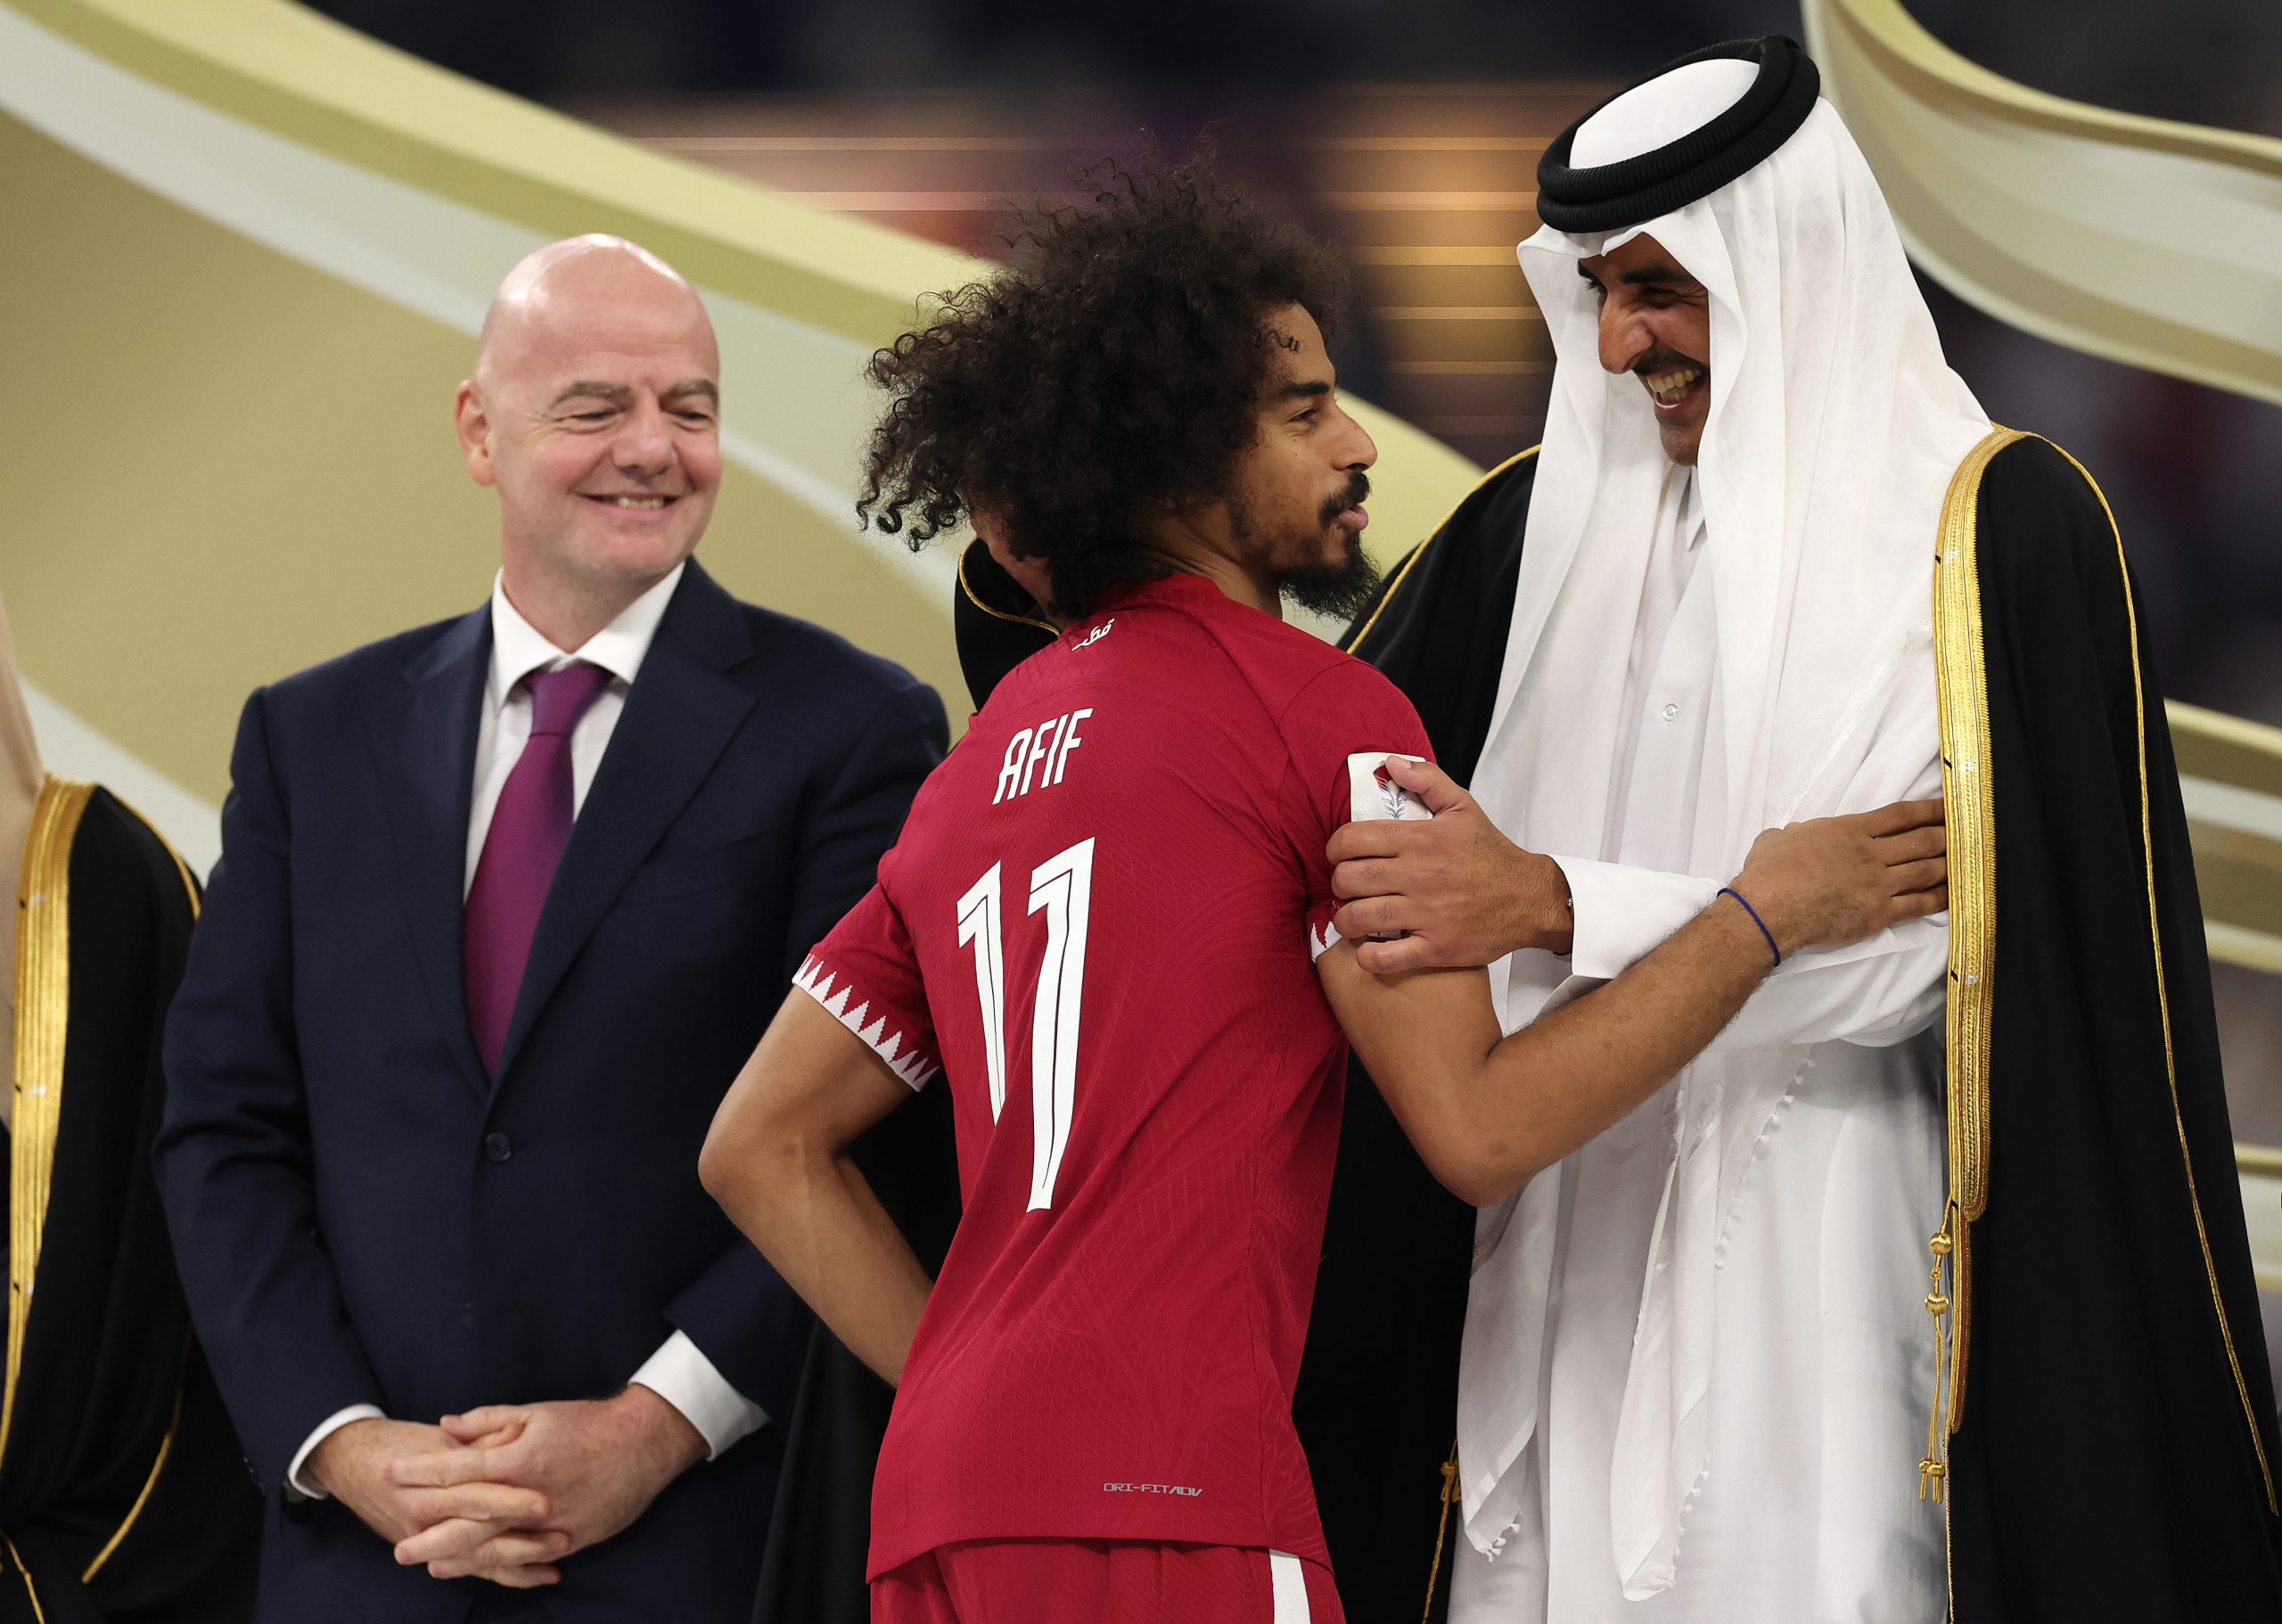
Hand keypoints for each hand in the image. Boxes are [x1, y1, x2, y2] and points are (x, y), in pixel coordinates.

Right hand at [306, 1417, 548, 1558]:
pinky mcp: (435, 1554)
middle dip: (521, 1541)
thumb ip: (480, 1437)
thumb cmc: (404, 1444)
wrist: (356, 1464)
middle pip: (478, 1534)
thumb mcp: (441, 1437)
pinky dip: (509, 1575)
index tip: (544, 1502)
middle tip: (562, 1539)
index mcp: (428, 1485)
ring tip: (559, 1560)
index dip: (508, 1500)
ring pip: (477, 1560)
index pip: (473, 1495)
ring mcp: (428, 1541)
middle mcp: (425, 1519)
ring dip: (521, 1562)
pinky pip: (474, 1569)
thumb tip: (517, 1433)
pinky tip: (543, 1575)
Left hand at [387, 1387, 707, 1584]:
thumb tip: (447, 1426)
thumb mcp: (537, 1412)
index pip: (453, 1469)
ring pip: (490, 1548)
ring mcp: (546, 1523)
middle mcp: (525, 1497)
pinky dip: (498, 1567)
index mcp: (514, 1460)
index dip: (416, 1472)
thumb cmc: (589, 1422)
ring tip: (428, 1563)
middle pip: (463, 1521)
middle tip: (397, 1547)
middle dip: (427, 1534)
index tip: (389, 1473)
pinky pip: (525, 1560)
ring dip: (456, 1557)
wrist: (644, 1442)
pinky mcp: (567, 1539)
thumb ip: (488, 1421)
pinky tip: (479, 1569)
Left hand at [1328, 756, 1572, 972]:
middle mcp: (1419, 875)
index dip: (1335, 848)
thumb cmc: (1490, 853)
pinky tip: (1369, 947)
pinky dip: (1367, 956)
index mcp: (1421, 839)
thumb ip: (1427, 779)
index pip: (1352, 839)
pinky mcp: (1435, 947)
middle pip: (1349, 879)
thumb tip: (1390, 763)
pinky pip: (1384, 958)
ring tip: (1352, 917)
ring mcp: (1426, 914)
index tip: (1341, 855)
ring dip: (1345, 920)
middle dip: (1339, 883)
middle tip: (1348, 886)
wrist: (1530, 898)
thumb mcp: (1463, 806)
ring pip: (1359, 918)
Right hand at [1731, 798, 1946, 957]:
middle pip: (1922, 840)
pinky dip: (1941, 899)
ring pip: (1926, 870)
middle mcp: (1871, 853)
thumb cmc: (1769, 872)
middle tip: (1968, 835)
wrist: (1771, 908)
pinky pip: (1919, 904)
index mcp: (1849, 830)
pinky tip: (1955, 896)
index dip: (1930, 809)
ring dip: (1950, 865)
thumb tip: (1791, 835)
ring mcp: (1878, 883)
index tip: (1950, 807)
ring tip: (1967, 863)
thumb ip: (1792, 834)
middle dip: (1948, 836)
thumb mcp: (1776, 840)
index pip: (1900, 815)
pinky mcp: (1879, 913)